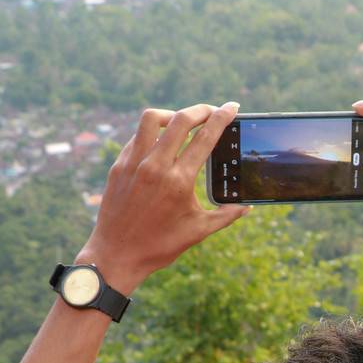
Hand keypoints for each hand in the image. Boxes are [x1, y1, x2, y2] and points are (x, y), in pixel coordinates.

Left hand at [76, 103, 247, 290]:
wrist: (116, 255)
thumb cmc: (159, 246)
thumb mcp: (197, 232)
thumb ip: (225, 216)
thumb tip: (246, 207)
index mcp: (179, 181)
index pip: (205, 138)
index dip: (222, 118)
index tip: (232, 107)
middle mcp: (155, 167)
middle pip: (181, 120)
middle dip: (201, 109)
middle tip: (212, 110)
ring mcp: (133, 163)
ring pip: (152, 119)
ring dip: (171, 114)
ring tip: (182, 120)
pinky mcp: (118, 166)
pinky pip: (136, 137)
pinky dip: (151, 133)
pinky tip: (161, 141)